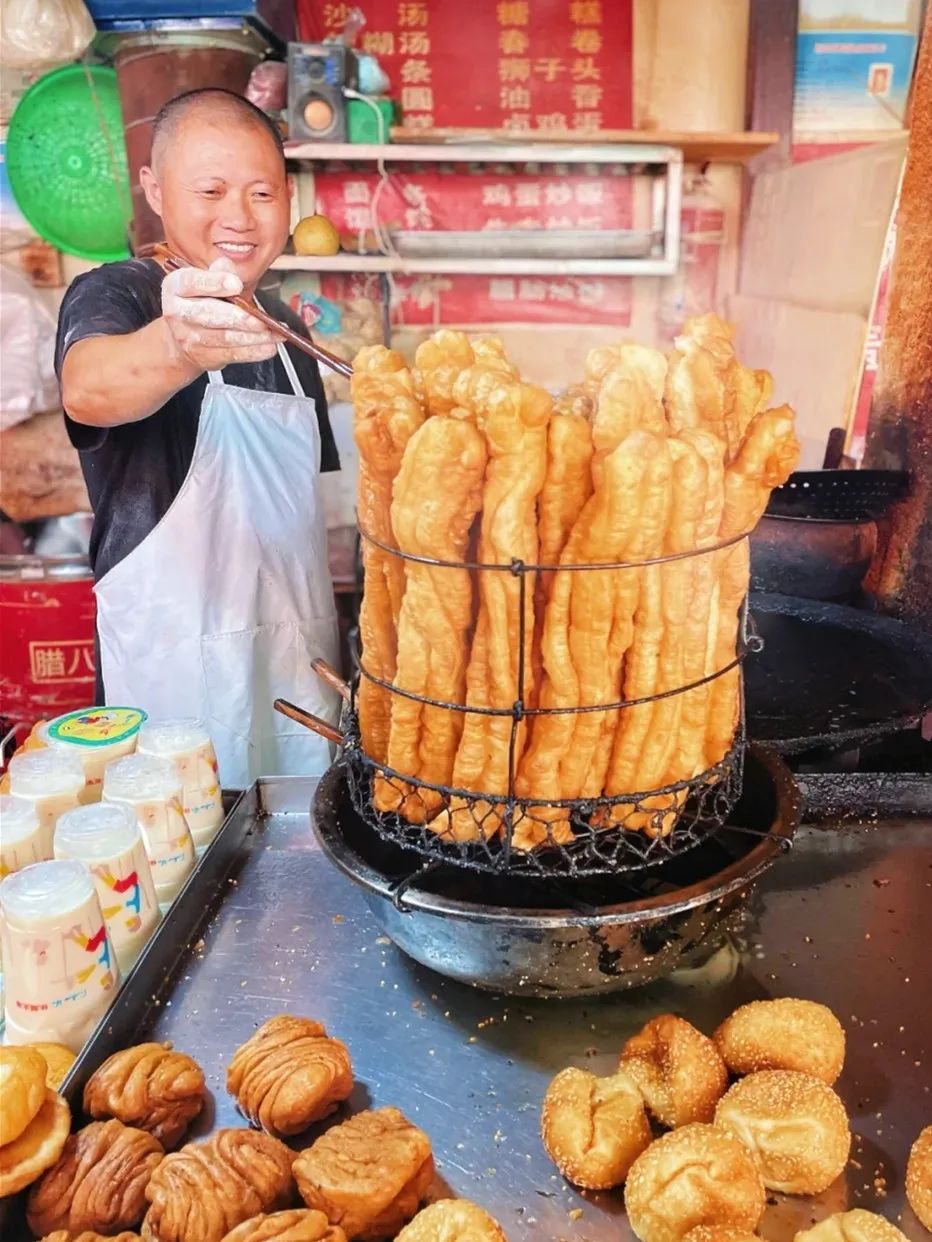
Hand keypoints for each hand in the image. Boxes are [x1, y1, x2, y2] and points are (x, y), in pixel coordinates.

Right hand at [161, 257, 277, 370]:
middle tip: (261, 320)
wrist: (184, 335)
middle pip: (209, 314)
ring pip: (224, 337)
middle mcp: (178, 312)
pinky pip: (231, 354)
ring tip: (274, 333)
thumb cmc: (201, 301)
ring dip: (253, 337)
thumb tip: (232, 273)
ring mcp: (189, 337)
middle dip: (239, 318)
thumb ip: (220, 271)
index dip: (214, 283)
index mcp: (176, 286)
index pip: (192, 282)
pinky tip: (269, 347)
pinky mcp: (203, 356)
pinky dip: (253, 352)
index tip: (236, 284)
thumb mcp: (206, 279)